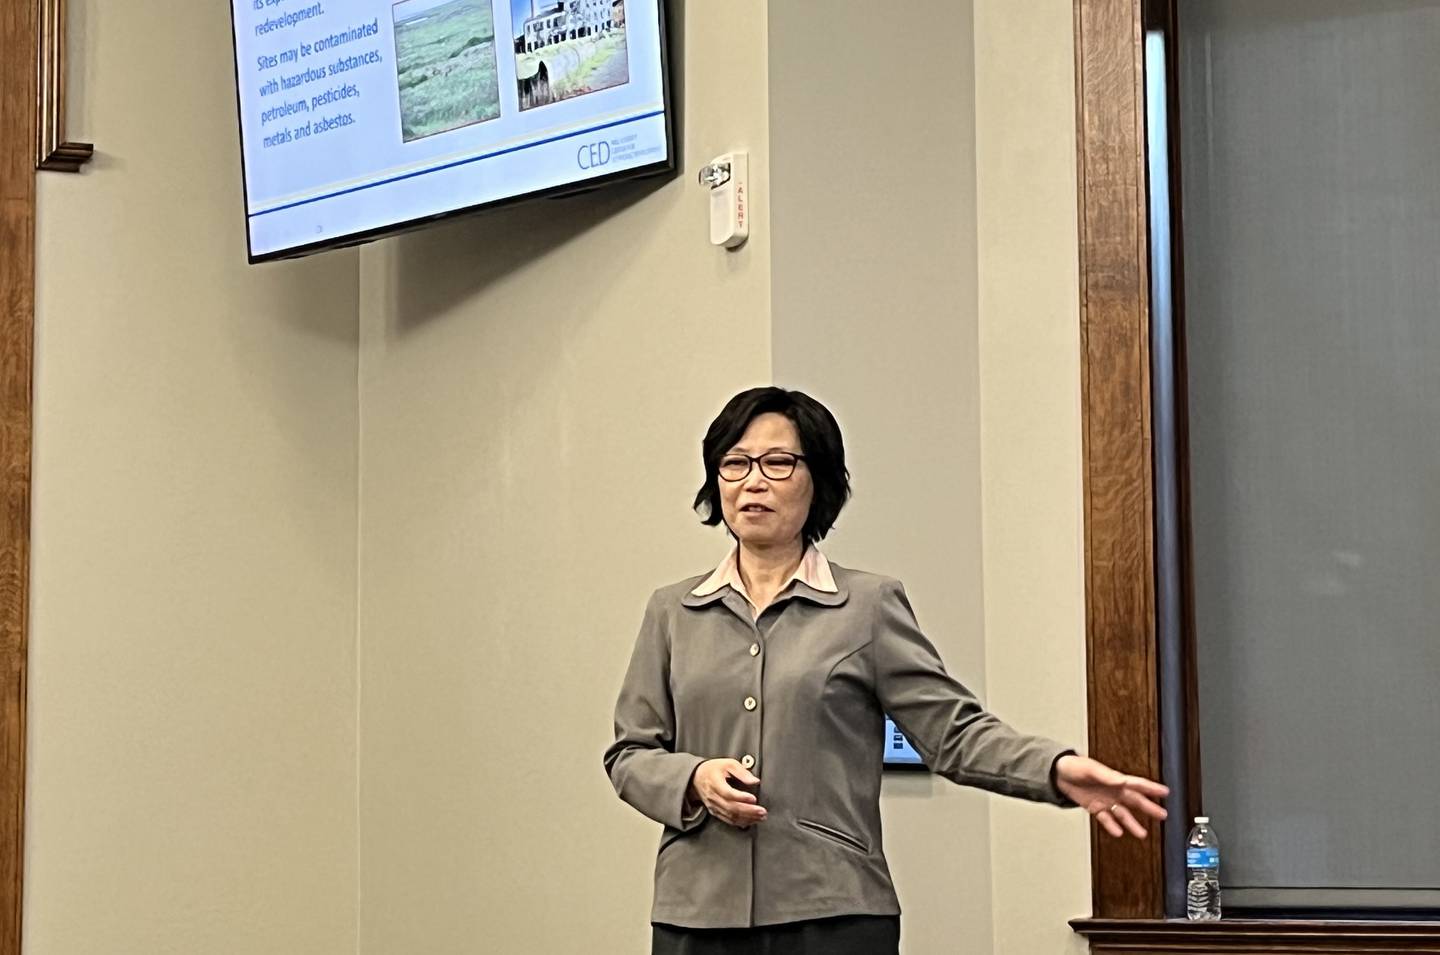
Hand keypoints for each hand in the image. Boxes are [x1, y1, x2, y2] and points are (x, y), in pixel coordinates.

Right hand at [688, 758, 766, 828]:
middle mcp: (713, 796)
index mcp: (715, 782)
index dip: (741, 797)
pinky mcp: (715, 812)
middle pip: (731, 807)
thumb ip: (742, 772)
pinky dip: (740, 822)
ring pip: (731, 816)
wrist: (696, 777)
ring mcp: (714, 806)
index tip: (754, 798)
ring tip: (760, 817)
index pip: (728, 793)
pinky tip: (750, 821)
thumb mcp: (728, 763)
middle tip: (762, 811)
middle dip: (748, 811)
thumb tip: (755, 781)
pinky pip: (728, 820)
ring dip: (747, 818)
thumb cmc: (713, 769)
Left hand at [1054, 754, 1168, 837]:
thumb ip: (1107, 776)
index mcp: (1115, 778)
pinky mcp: (1095, 808)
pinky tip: (1118, 832)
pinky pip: (1106, 819)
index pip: (1137, 783)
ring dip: (1132, 823)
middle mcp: (1113, 790)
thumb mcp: (1091, 769)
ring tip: (1142, 833)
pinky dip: (1112, 826)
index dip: (1151, 788)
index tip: (1165, 792)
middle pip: (1135, 801)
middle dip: (1149, 808)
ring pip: (1123, 814)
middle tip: (1163, 815)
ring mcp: (1105, 800)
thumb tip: (1122, 780)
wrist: (1058, 774)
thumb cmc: (1074, 766)